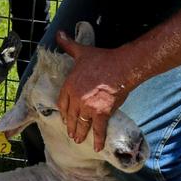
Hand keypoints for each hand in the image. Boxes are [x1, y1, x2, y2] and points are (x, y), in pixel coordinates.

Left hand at [56, 30, 130, 151]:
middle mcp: (76, 99)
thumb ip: (68, 45)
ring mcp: (88, 107)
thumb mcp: (81, 52)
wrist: (121, 67)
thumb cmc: (102, 59)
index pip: (62, 103)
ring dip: (80, 134)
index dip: (64, 113)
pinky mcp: (101, 113)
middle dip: (70, 126)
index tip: (65, 118)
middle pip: (71, 117)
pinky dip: (97, 139)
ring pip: (82, 124)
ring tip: (78, 140)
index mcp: (69, 86)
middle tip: (71, 134)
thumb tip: (59, 33)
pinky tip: (96, 147)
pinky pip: (98, 129)